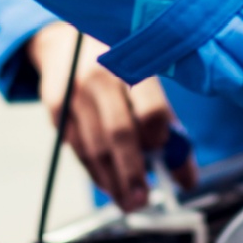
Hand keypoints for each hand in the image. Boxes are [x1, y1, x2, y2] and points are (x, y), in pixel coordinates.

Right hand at [31, 22, 196, 211]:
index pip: (150, 109)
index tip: (162, 158)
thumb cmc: (118, 69)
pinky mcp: (55, 107)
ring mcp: (75, 92)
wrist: (66, 41)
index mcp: (135, 67)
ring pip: (94, 147)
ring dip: (112, 181)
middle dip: (132, 174)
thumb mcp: (147, 84)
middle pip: (120, 134)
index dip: (158, 139)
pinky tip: (107, 183)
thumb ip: (169, 128)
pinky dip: (93, 171)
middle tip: (141, 202)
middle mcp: (102, 77)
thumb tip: (187, 179)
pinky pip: (76, 148)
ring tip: (127, 201)